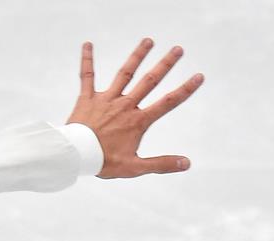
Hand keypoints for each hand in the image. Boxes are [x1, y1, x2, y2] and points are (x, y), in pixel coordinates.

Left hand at [65, 38, 204, 177]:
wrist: (75, 157)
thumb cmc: (103, 162)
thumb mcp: (134, 167)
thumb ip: (161, 163)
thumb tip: (186, 164)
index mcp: (137, 121)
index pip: (167, 103)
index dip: (185, 90)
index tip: (199, 76)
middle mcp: (125, 106)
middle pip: (150, 81)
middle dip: (165, 64)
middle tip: (178, 49)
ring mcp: (106, 100)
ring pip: (125, 74)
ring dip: (137, 56)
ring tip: (148, 41)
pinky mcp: (87, 99)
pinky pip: (87, 76)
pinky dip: (87, 60)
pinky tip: (88, 44)